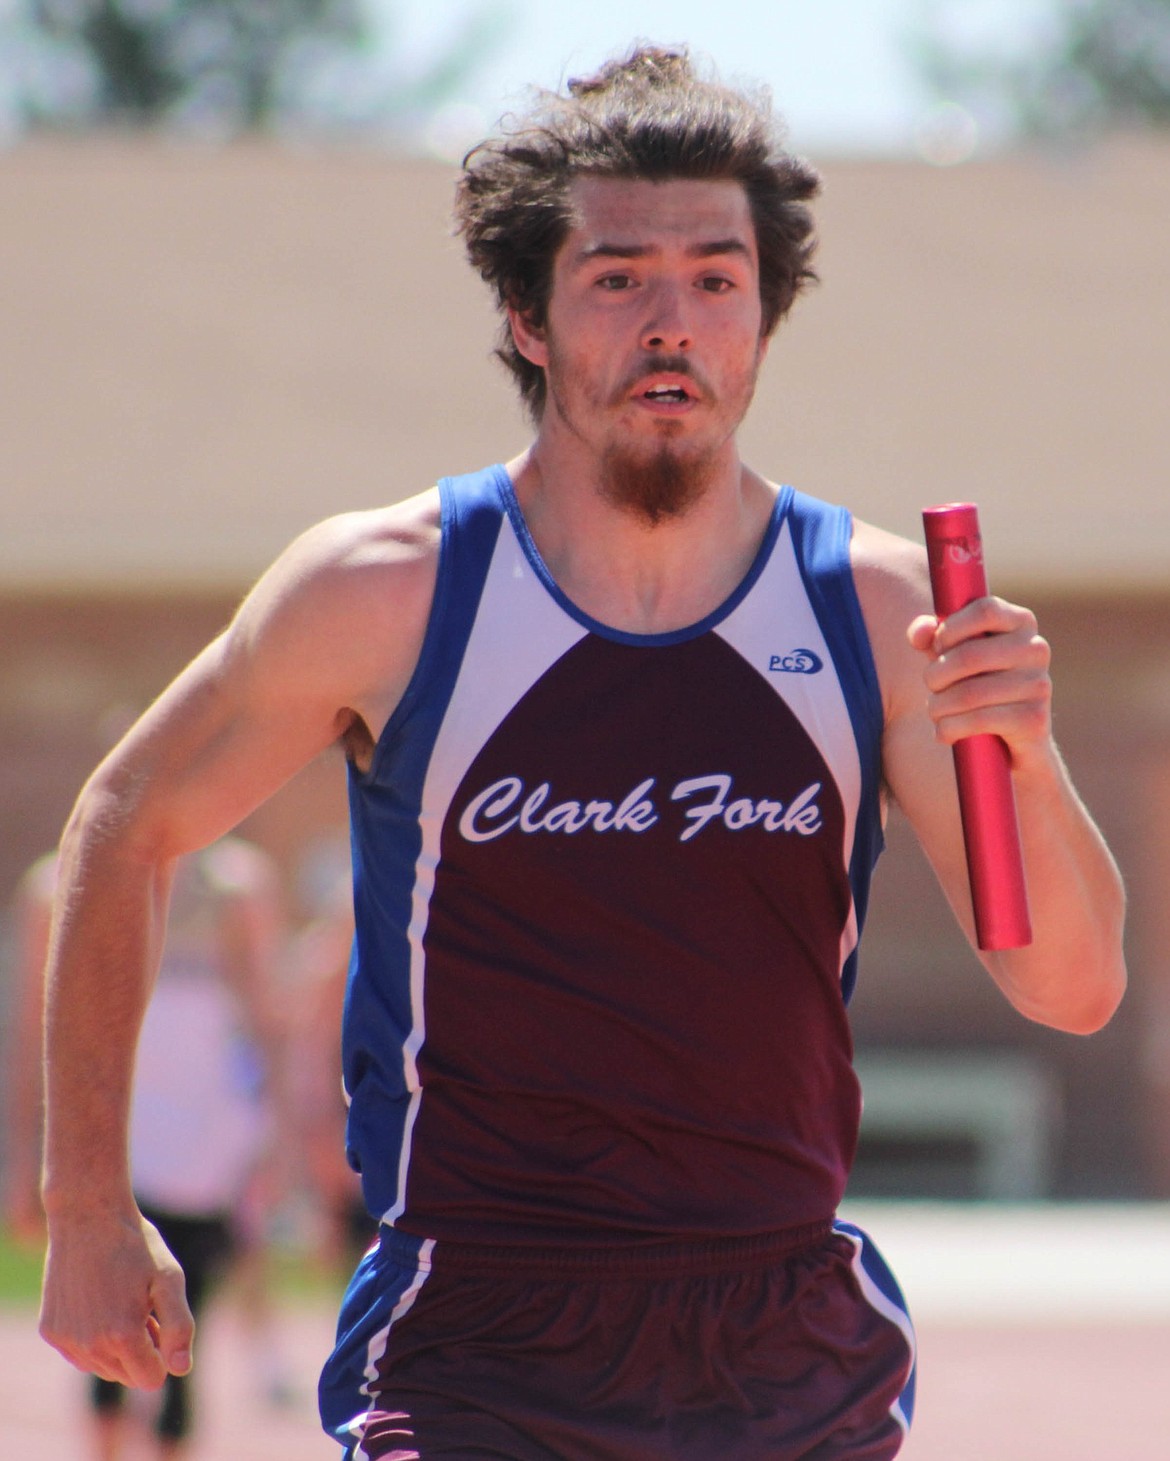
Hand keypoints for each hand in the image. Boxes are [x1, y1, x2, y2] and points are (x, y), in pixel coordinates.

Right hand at [39, 1206, 194, 1388]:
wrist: (89, 1216)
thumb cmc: (136, 1246)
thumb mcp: (169, 1279)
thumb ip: (179, 1328)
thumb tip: (179, 1370)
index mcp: (122, 1335)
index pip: (151, 1379)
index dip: (163, 1353)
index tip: (161, 1321)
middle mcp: (89, 1346)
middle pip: (126, 1376)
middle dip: (141, 1350)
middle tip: (143, 1306)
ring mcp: (66, 1340)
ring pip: (102, 1367)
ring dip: (116, 1345)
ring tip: (123, 1301)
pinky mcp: (51, 1331)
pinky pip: (79, 1353)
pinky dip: (92, 1337)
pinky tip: (98, 1301)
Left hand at [907, 596, 1051, 765]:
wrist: (1013, 740)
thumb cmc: (977, 684)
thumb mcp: (952, 655)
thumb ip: (932, 637)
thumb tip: (920, 633)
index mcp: (1020, 622)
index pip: (985, 610)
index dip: (950, 629)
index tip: (938, 647)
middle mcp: (1036, 649)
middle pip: (969, 656)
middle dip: (935, 675)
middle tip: (931, 688)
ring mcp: (1038, 684)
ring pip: (969, 693)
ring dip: (938, 707)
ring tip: (935, 711)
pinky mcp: (1034, 719)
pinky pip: (979, 721)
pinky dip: (950, 729)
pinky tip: (944, 733)